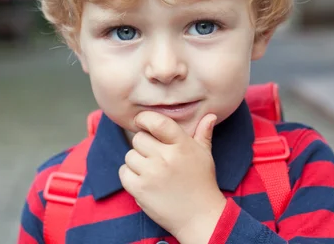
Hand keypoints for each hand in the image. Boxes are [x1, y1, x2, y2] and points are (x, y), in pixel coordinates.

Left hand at [119, 112, 226, 243]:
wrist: (200, 217)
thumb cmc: (202, 183)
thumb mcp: (204, 155)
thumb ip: (203, 133)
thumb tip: (210, 115)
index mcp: (182, 145)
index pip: (157, 122)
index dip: (144, 119)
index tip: (142, 122)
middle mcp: (166, 158)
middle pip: (139, 139)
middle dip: (143, 145)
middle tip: (154, 155)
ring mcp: (152, 174)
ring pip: (129, 155)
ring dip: (136, 161)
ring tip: (151, 170)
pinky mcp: (140, 190)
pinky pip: (123, 172)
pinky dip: (129, 175)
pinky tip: (143, 180)